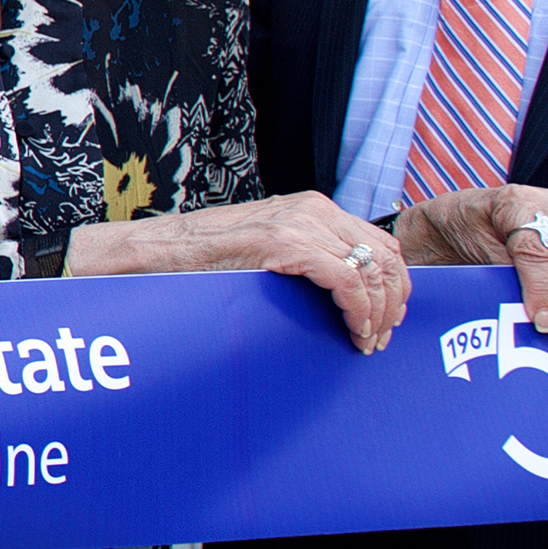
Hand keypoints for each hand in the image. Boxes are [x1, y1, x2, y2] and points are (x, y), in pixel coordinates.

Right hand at [67, 191, 407, 352]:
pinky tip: (352, 332)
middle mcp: (311, 209)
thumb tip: (341, 293)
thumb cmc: (202, 259)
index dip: (394, 284)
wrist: (153, 251)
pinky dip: (360, 311)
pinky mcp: (286, 243)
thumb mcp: (264, 250)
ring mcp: (299, 223)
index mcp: (310, 207)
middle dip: (394, 301)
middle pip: (387, 256)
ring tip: (367, 341)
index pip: (379, 243)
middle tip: (383, 336)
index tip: (388, 318)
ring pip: (374, 271)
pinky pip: (348, 281)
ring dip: (379, 313)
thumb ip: (303, 257)